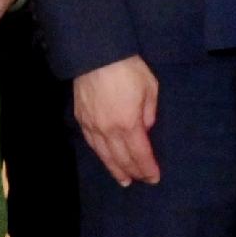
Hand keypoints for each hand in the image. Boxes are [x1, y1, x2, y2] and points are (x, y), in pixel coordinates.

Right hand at [72, 56, 161, 186]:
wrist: (96, 55)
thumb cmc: (128, 69)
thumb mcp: (150, 88)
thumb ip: (149, 113)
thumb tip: (145, 130)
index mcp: (128, 123)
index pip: (139, 154)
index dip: (147, 168)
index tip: (154, 178)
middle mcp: (108, 130)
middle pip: (121, 158)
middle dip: (133, 172)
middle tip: (141, 181)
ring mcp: (92, 125)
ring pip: (103, 154)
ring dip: (114, 169)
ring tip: (122, 180)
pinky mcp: (81, 118)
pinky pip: (91, 143)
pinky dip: (100, 154)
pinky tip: (105, 158)